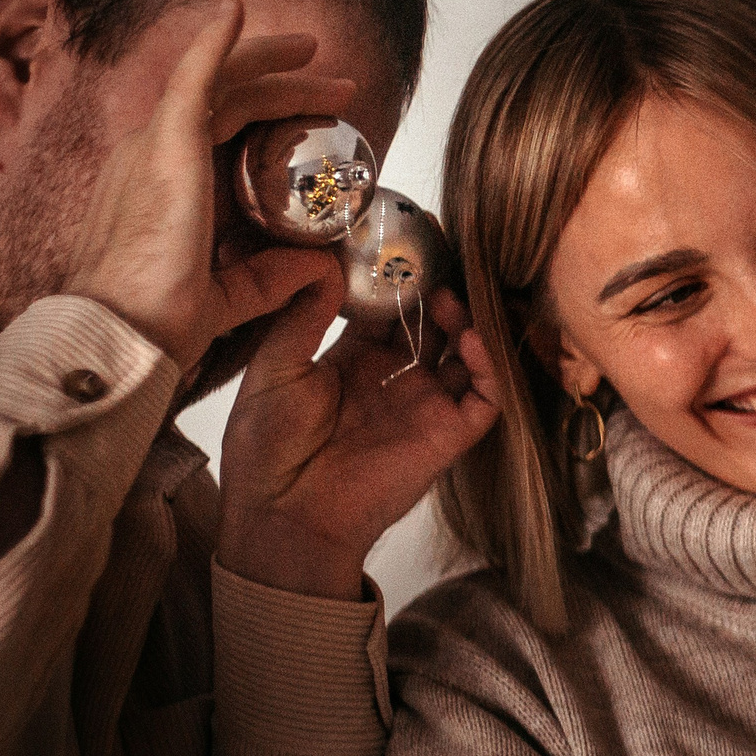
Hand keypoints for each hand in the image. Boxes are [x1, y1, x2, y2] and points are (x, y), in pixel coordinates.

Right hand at [63, 1, 356, 369]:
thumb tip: (315, 268)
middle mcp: (150, 159)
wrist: (120, 338)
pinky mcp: (164, 147)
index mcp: (163, 190)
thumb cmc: (155, 325)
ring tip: (319, 55)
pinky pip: (192, 80)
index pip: (221, 134)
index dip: (271, 116)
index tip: (320, 114)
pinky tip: (234, 10)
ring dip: (273, 67)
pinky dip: (214, 43)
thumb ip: (267, 278)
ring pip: (223, 87)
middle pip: (226, 102)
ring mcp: (152, 148)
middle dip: (282, 85)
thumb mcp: (227, 295)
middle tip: (334, 83)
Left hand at [217, 280, 500, 599]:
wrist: (282, 514)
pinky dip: (489, 366)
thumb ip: (303, 317)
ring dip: (465, 321)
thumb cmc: (266, 449)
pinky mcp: (448, 435)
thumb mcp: (273, 368)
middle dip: (437, 288)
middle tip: (437, 255)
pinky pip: (485, 396)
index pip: (387, 309)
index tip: (401, 241)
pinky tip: (469, 340)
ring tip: (445, 297)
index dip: (397, 278)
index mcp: (351, 362)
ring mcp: (423, 406)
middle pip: (431, 324)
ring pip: (465, 353)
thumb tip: (325, 266)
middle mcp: (393, 380)